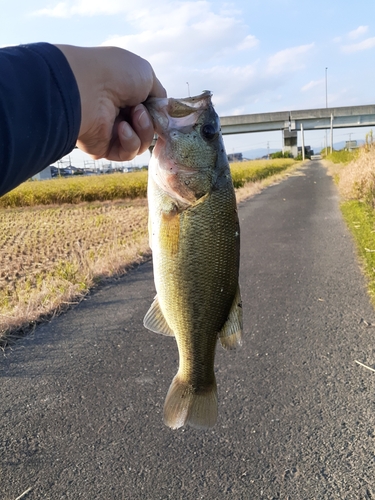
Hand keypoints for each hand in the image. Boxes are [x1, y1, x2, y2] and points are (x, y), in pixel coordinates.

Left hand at [55, 44, 165, 160]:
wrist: (86, 88)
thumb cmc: (114, 74)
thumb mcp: (146, 75)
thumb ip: (159, 94)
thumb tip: (163, 109)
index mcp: (125, 92)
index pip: (149, 110)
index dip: (158, 113)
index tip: (163, 111)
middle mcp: (117, 112)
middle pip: (148, 128)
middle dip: (151, 121)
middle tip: (141, 110)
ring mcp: (111, 131)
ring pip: (141, 143)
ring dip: (143, 130)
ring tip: (134, 115)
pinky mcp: (105, 148)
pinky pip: (128, 152)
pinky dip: (130, 141)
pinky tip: (121, 128)